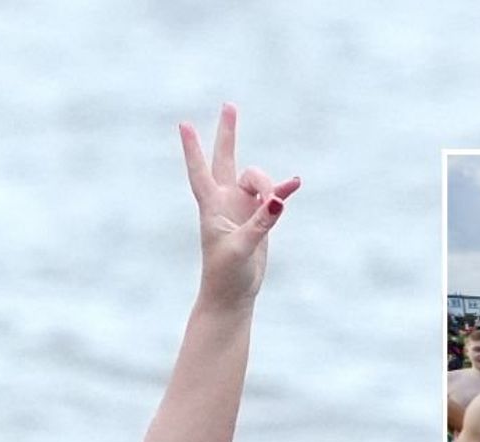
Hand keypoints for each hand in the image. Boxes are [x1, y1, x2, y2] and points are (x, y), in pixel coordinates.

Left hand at [180, 105, 298, 306]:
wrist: (232, 296)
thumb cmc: (227, 275)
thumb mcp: (243, 247)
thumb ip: (261, 223)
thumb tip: (279, 201)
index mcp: (212, 207)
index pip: (200, 171)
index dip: (193, 149)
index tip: (184, 125)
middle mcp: (225, 202)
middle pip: (226, 159)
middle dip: (228, 134)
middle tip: (229, 106)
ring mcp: (243, 209)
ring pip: (258, 180)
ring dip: (269, 186)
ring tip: (278, 204)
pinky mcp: (259, 220)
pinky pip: (274, 198)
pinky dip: (283, 192)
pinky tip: (294, 185)